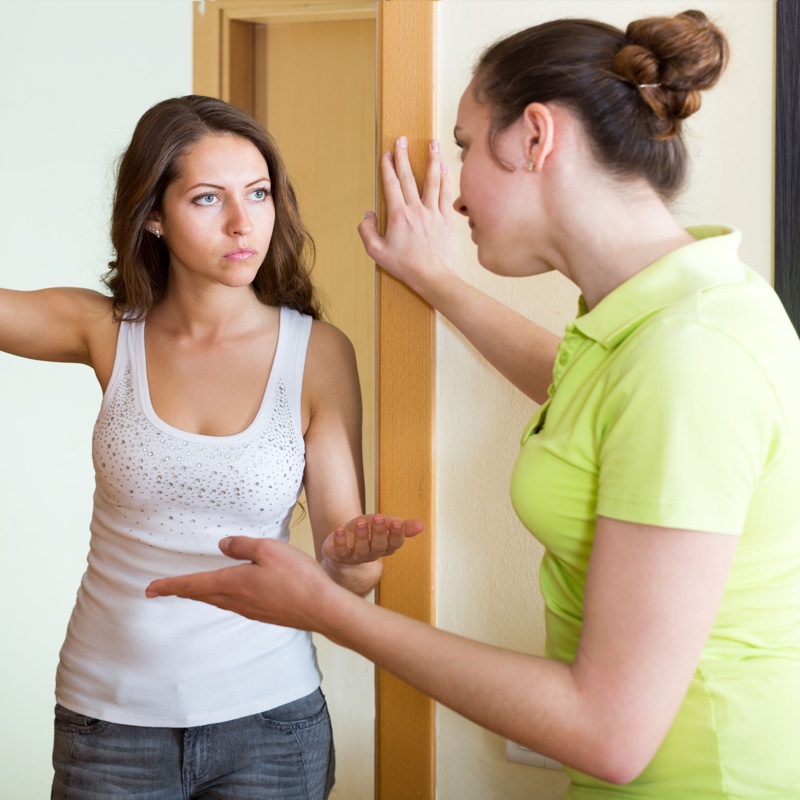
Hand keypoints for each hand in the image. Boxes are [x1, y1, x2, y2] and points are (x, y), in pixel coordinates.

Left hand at [145, 537, 340, 630]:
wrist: (322, 608)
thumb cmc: (297, 577)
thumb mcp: (268, 549)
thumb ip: (242, 545)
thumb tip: (222, 545)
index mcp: (233, 583)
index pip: (193, 584)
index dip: (169, 585)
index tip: (149, 589)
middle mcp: (237, 600)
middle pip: (203, 595)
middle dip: (182, 590)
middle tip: (162, 589)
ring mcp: (251, 610)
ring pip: (219, 600)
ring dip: (203, 593)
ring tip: (193, 588)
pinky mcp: (265, 613)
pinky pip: (236, 603)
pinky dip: (223, 596)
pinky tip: (232, 592)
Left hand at [322, 514, 423, 566]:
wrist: (343, 551)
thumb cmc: (367, 535)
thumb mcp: (384, 526)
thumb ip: (402, 527)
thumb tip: (422, 525)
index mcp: (385, 547)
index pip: (394, 543)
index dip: (396, 533)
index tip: (397, 521)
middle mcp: (372, 554)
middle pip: (378, 546)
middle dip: (379, 533)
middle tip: (379, 518)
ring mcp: (355, 557)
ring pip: (360, 550)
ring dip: (361, 536)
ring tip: (360, 522)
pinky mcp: (339, 556)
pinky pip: (340, 551)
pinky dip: (340, 542)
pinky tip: (339, 531)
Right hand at [358, 136, 455, 298]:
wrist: (432, 277)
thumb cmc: (405, 266)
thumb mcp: (377, 252)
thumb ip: (367, 231)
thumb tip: (368, 215)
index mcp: (399, 216)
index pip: (391, 185)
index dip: (387, 167)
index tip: (387, 154)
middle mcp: (416, 210)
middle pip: (409, 177)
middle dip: (404, 156)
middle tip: (402, 140)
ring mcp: (433, 213)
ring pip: (432, 180)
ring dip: (432, 160)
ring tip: (433, 143)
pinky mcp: (446, 219)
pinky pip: (446, 194)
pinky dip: (446, 179)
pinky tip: (445, 168)